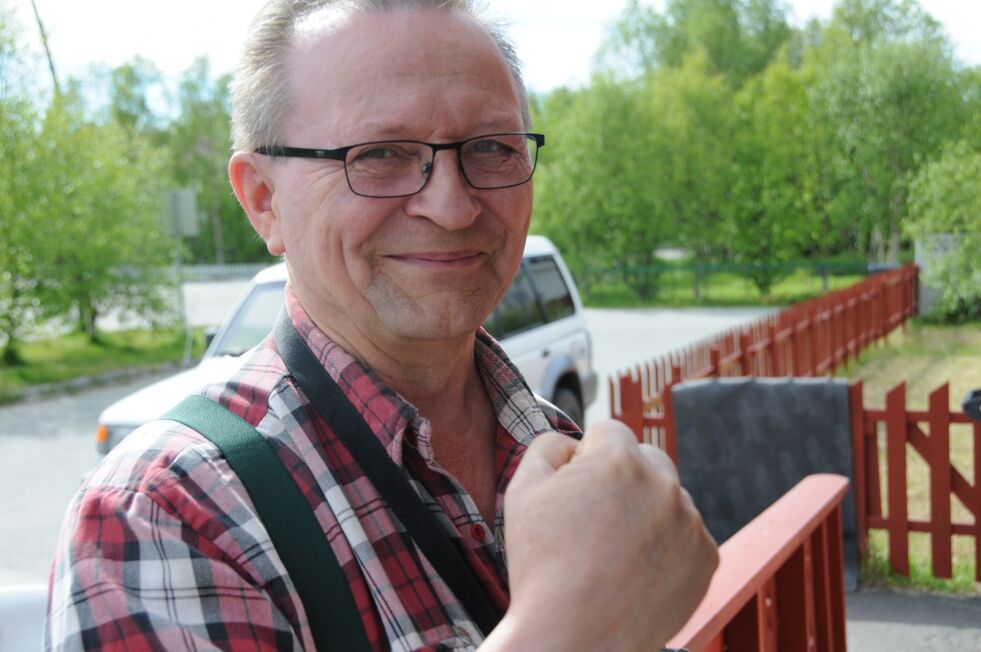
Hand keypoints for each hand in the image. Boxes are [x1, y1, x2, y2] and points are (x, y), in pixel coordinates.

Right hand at [483, 420, 717, 650]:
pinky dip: (667, 547)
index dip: (585, 460)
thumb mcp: (523, 489)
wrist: (572, 640)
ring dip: (646, 513)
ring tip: (613, 555)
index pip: (608, 432)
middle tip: (594, 523)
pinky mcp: (706, 558)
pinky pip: (686, 536)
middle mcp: (664, 484)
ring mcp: (691, 522)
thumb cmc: (541, 566)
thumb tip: (575, 443)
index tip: (575, 494)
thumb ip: (549, 445)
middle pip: (645, 460)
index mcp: (619, 460)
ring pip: (667, 499)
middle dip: (623, 480)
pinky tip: (636, 572)